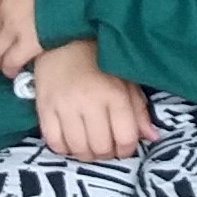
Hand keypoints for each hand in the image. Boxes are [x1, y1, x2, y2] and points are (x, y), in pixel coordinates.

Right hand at [30, 39, 151, 158]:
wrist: (62, 42)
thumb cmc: (99, 63)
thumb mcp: (125, 81)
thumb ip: (139, 110)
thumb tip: (153, 138)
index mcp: (114, 93)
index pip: (126, 137)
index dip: (127, 149)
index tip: (123, 146)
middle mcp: (89, 101)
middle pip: (101, 148)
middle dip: (107, 154)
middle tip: (105, 146)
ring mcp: (64, 106)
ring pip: (78, 149)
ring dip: (86, 154)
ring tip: (89, 144)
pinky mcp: (44, 108)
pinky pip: (54, 143)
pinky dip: (64, 148)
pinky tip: (70, 140)